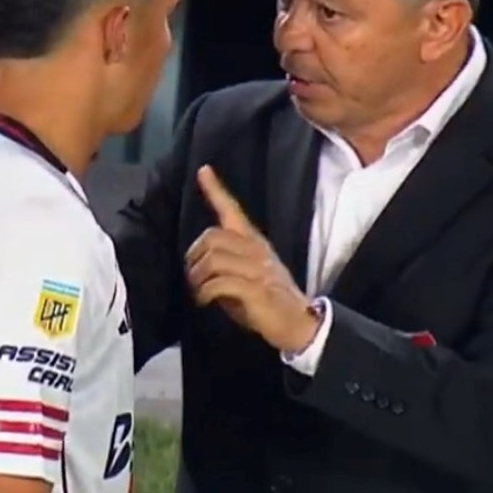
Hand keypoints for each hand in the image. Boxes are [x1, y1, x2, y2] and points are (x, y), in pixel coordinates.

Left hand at [185, 165, 320, 352]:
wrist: (298, 321)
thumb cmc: (269, 298)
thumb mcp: (249, 273)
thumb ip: (229, 262)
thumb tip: (200, 265)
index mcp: (254, 242)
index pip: (233, 210)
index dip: (216, 190)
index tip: (204, 170)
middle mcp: (256, 250)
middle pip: (212, 237)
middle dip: (194, 257)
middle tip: (194, 277)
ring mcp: (256, 269)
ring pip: (212, 259)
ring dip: (197, 278)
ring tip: (199, 291)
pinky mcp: (254, 289)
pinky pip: (219, 283)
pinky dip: (205, 293)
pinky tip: (205, 301)